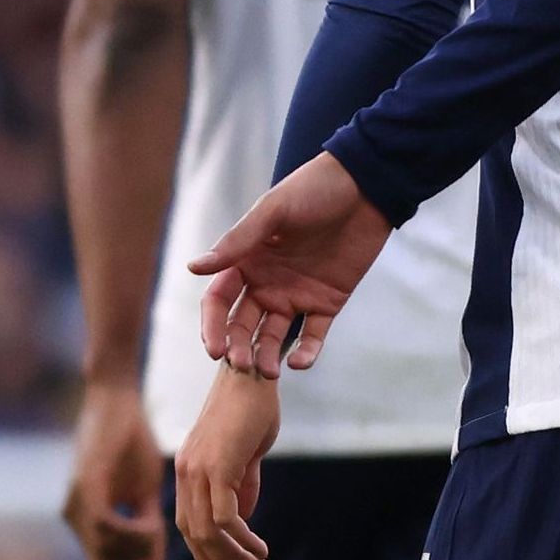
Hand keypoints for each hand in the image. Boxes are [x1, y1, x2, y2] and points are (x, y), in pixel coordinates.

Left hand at [62, 378, 167, 559]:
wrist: (119, 403)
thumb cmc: (132, 445)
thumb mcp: (145, 495)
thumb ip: (148, 530)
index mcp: (85, 518)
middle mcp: (73, 514)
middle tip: (160, 555)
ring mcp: (75, 501)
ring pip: (104, 550)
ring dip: (137, 548)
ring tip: (157, 528)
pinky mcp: (85, 485)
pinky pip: (104, 526)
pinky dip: (132, 532)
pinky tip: (151, 522)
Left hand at [172, 367, 279, 559]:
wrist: (252, 373)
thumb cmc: (250, 410)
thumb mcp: (244, 454)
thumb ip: (242, 485)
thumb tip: (242, 518)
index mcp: (188, 469)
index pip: (186, 523)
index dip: (202, 553)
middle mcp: (186, 472)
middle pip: (195, 534)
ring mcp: (198, 469)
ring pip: (208, 532)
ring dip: (236, 557)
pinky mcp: (217, 466)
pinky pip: (223, 517)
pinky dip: (242, 539)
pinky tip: (261, 547)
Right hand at [189, 153, 392, 375]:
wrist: (366, 187)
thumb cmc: (313, 190)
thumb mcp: (272, 211)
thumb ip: (236, 242)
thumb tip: (193, 268)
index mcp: (246, 261)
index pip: (220, 300)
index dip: (214, 326)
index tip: (215, 349)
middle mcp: (266, 282)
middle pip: (243, 323)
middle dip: (238, 347)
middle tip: (242, 365)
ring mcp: (296, 294)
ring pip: (273, 336)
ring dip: (266, 355)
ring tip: (268, 372)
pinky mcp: (327, 303)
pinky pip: (312, 335)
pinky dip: (305, 353)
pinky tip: (299, 363)